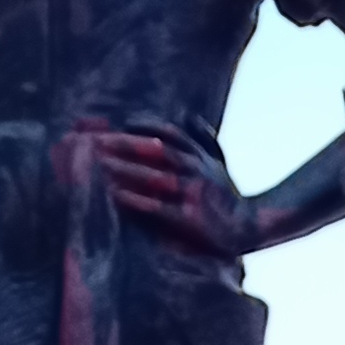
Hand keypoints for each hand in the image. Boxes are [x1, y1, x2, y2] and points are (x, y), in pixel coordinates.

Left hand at [101, 132, 250, 257]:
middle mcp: (196, 170)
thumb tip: (190, 116)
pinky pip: (158, 207)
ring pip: (154, 175)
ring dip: (125, 169)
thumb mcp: (219, 163)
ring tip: (99, 164)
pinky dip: (136, 200)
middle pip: (156, 149)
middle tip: (97, 141)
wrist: (246, 228)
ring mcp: (193, 193)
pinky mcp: (190, 218)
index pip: (169, 132)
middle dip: (125, 143)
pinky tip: (115, 195)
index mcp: (199, 156)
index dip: (145, 124)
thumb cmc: (225, 196)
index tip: (122, 123)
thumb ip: (204, 140)